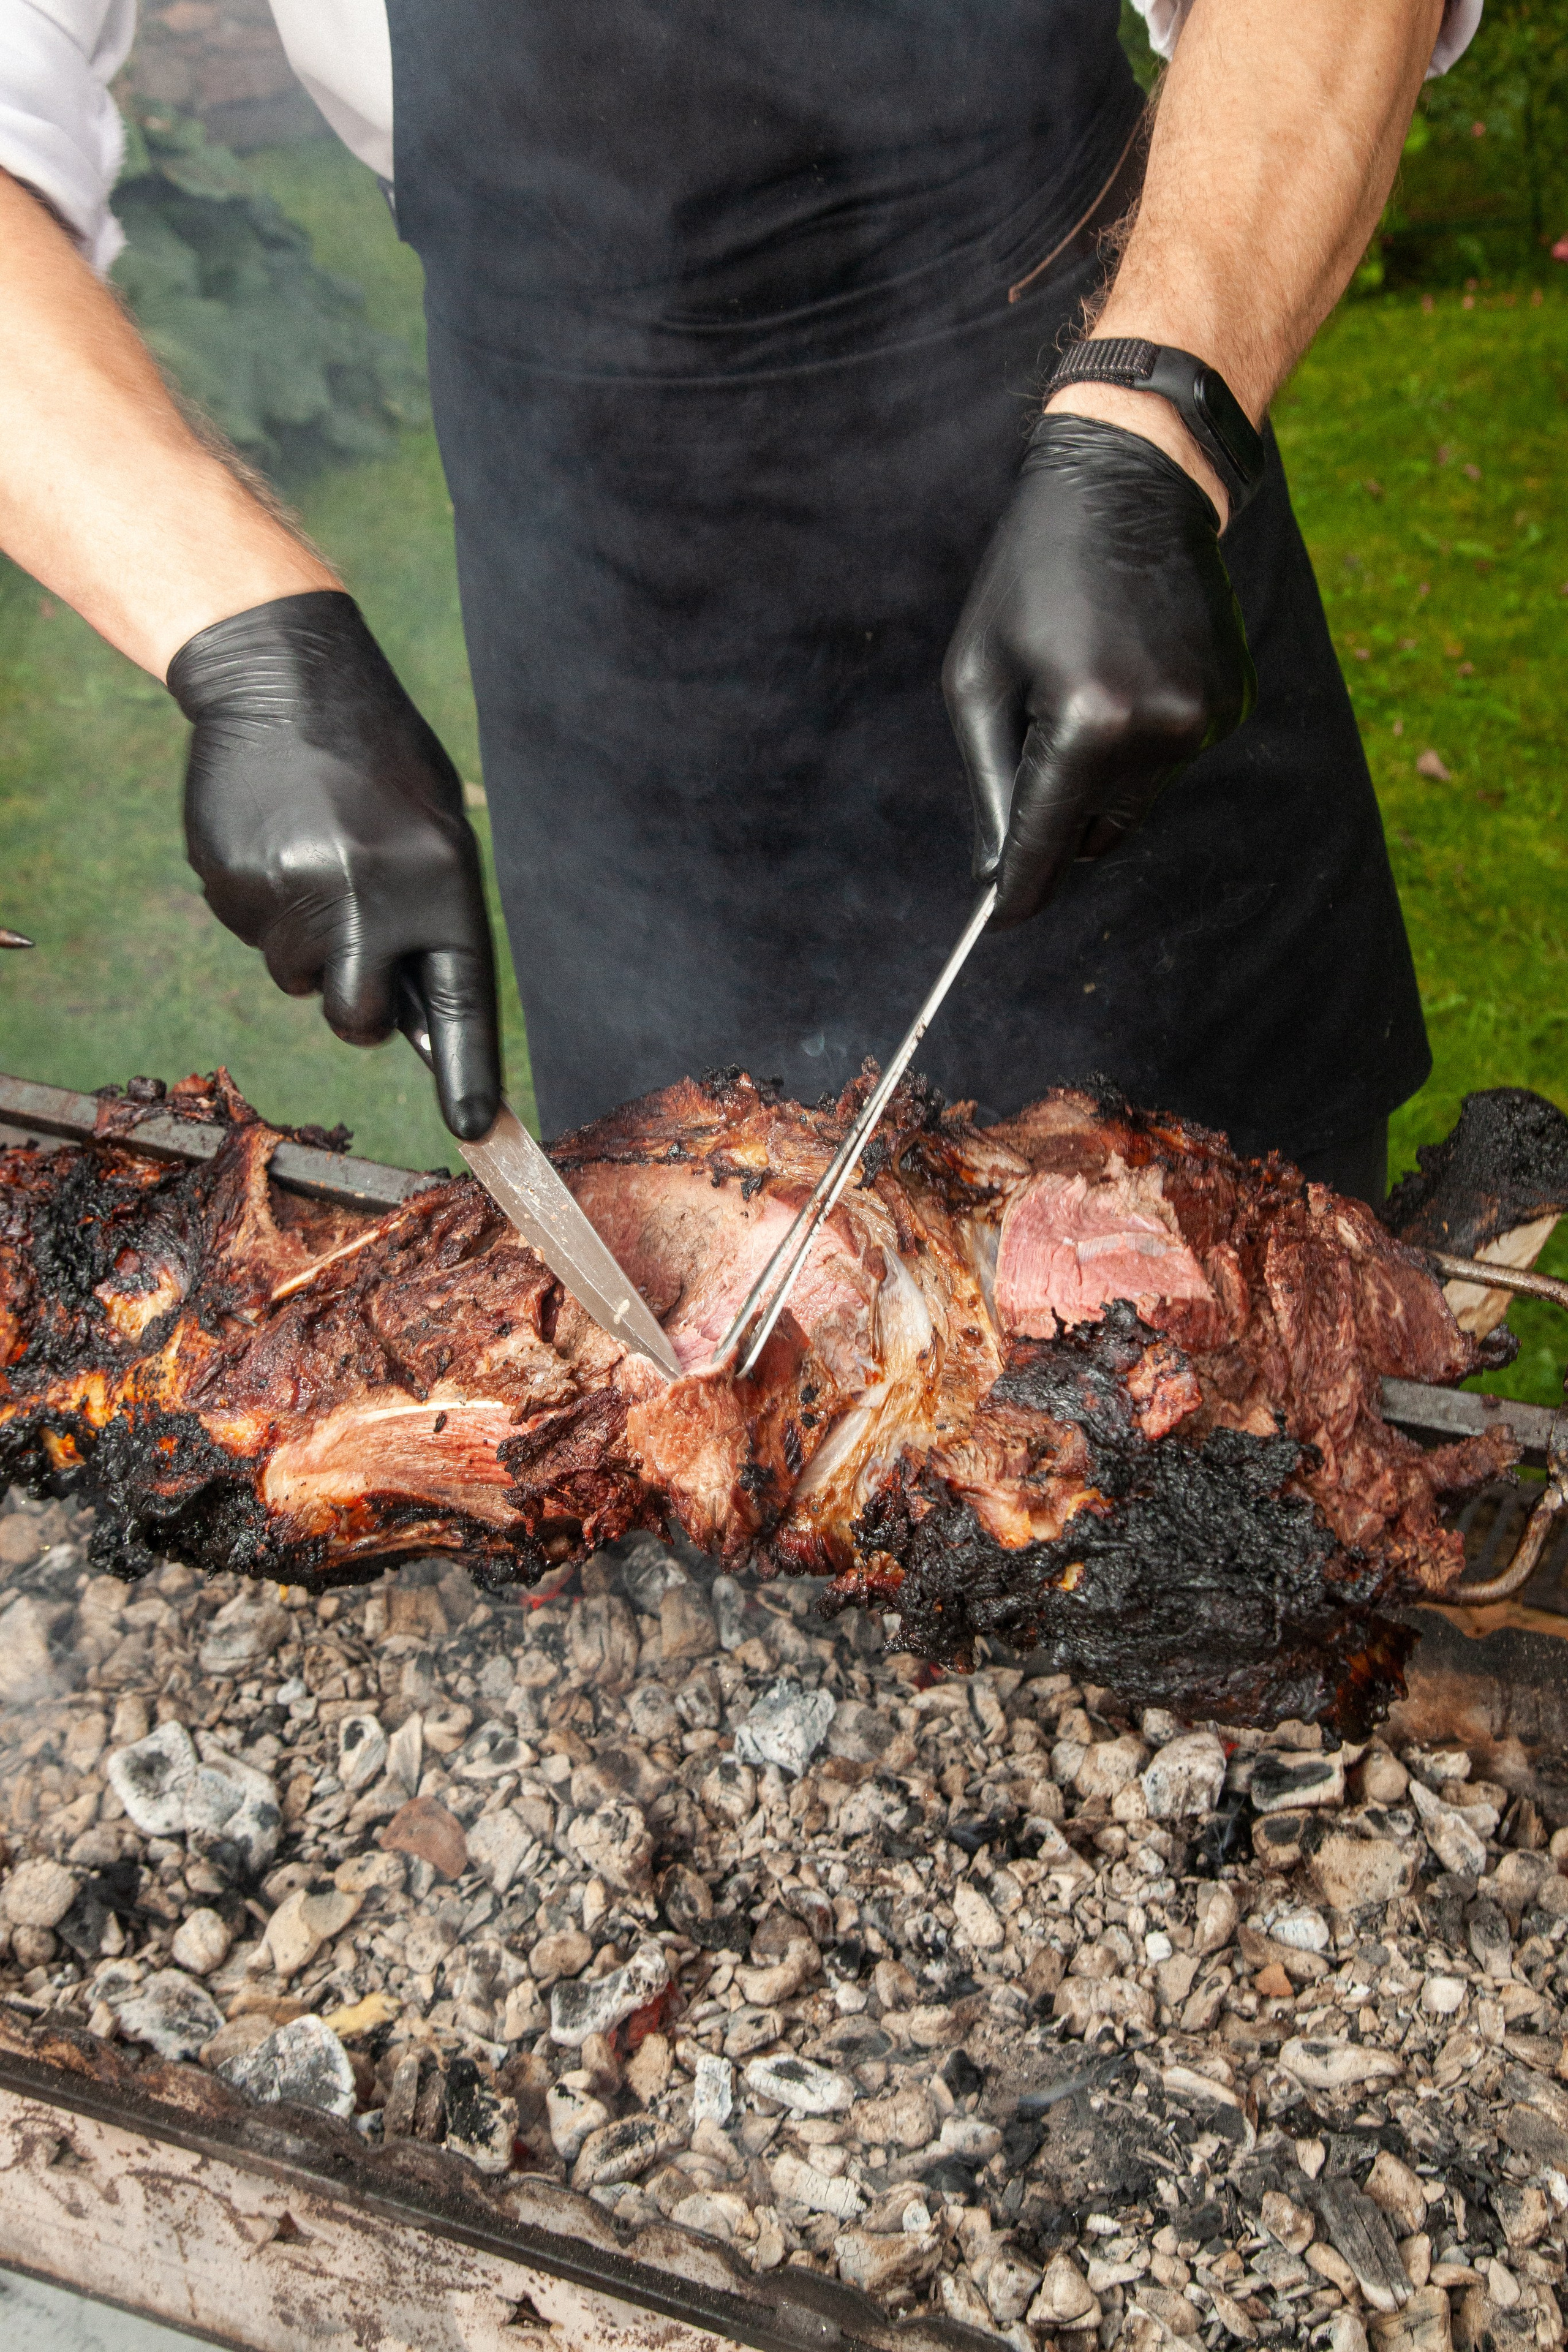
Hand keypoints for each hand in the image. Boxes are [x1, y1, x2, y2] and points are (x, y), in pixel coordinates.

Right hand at [170, 590, 500, 1139]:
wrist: (285, 678)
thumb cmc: (378, 760)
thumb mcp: (434, 831)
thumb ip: (431, 921)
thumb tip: (423, 1018)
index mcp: (438, 884)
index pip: (460, 1003)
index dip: (468, 1073)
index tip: (477, 1130)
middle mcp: (369, 897)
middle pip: (357, 1020)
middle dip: (357, 1008)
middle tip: (354, 953)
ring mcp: (294, 891)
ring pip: (296, 974)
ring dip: (306, 938)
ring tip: (315, 853)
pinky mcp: (233, 878)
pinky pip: (252, 930)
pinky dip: (263, 901)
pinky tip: (276, 837)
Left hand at [942, 415, 1256, 929]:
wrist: (1134, 484)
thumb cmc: (1032, 575)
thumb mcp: (978, 675)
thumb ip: (988, 780)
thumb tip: (998, 868)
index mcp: (1088, 722)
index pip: (1046, 840)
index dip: (1018, 888)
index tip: (997, 924)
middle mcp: (1160, 731)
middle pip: (1093, 835)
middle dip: (1057, 820)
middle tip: (1030, 752)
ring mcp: (1206, 720)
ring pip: (1133, 803)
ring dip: (1099, 776)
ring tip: (1082, 683)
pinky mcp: (1231, 705)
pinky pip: (1170, 761)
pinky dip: (1140, 741)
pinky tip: (1127, 667)